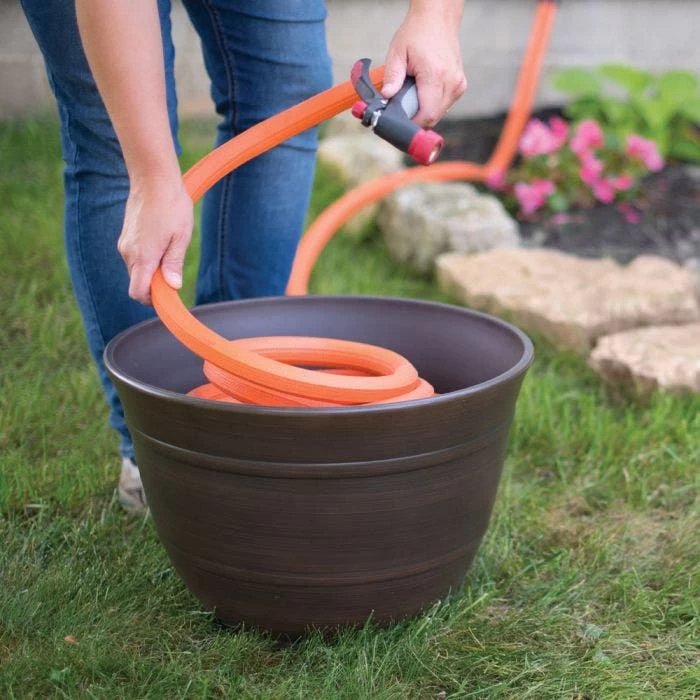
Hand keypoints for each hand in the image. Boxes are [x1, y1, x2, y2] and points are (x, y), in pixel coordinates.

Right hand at [117, 174, 193, 304]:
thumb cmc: (172, 206)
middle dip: (155, 284)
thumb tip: (172, 287)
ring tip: (169, 249)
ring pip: (137, 270)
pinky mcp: (125, 237)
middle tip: (174, 270)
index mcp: (143, 256)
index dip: (153, 300)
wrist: (153, 179)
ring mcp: (124, 245)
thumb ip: (174, 264)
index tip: (168, 296)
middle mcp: (128, 253)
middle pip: (138, 283)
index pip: (138, 292)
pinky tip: (161, 242)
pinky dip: (147, 258)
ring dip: (152, 270)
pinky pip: (135, 257)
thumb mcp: (180, 237)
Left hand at [382, 2, 466, 126]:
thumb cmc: (418, 33)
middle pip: (433, 117)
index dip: (412, 122)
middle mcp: (451, 82)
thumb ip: (392, 77)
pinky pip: (444, 105)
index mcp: (435, 75)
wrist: (438, 18)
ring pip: (439, 113)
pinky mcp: (460, 85)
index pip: (427, 115)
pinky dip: (432, 103)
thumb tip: (387, 96)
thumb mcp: (397, 52)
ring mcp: (458, 84)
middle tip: (404, 105)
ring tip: (414, 93)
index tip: (400, 119)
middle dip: (416, 117)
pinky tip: (425, 89)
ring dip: (424, 110)